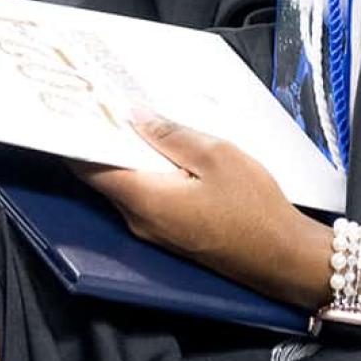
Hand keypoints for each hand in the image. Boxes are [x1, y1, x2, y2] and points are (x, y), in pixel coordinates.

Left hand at [77, 115, 327, 303]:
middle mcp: (139, 220)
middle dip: (105, 140)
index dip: (80, 136)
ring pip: (127, 186)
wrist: (282, 258)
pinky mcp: (172, 234)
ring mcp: (155, 231)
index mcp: (144, 199)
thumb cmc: (253, 207)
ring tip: (136, 118)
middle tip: (108, 103)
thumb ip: (172, 135)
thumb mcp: (216, 156)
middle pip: (106, 176)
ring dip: (128, 155)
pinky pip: (147, 197)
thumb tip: (134, 116)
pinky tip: (162, 150)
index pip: (89, 167)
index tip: (78, 108)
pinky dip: (146, 172)